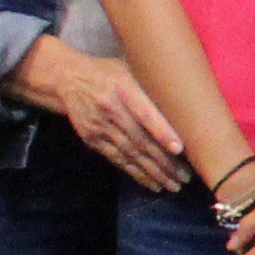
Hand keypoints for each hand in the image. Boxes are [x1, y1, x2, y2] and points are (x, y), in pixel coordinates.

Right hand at [10, 36, 188, 188]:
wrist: (69, 79)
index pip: (143, 112)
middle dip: (163, 162)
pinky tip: (152, 184)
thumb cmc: (110, 73)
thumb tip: (186, 102)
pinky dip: (136, 173)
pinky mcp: (92, 139)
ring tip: (173, 185)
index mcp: (123, 87)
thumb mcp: (130, 68)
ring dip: (153, 173)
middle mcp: (110, 109)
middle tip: (185, 177)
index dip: (161, 131)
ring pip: (129, 154)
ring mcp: (99, 126)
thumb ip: (152, 85)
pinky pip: (117, 159)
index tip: (179, 148)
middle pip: (139, 139)